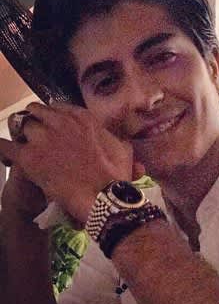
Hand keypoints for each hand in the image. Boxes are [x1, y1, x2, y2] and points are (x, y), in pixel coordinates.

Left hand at [0, 102, 144, 226]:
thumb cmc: (115, 175)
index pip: (57, 107)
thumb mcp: (123, 151)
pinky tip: (4, 153)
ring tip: (26, 149)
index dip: (53, 117)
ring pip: (21, 127)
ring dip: (23, 137)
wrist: (101, 196)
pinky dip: (2, 149)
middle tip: (39, 137)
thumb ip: (116, 139)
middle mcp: (60, 121)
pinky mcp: (28, 157)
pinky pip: (3, 146)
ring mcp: (42, 137)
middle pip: (37, 113)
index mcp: (82, 117)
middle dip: (37, 123)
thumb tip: (116, 138)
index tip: (53, 126)